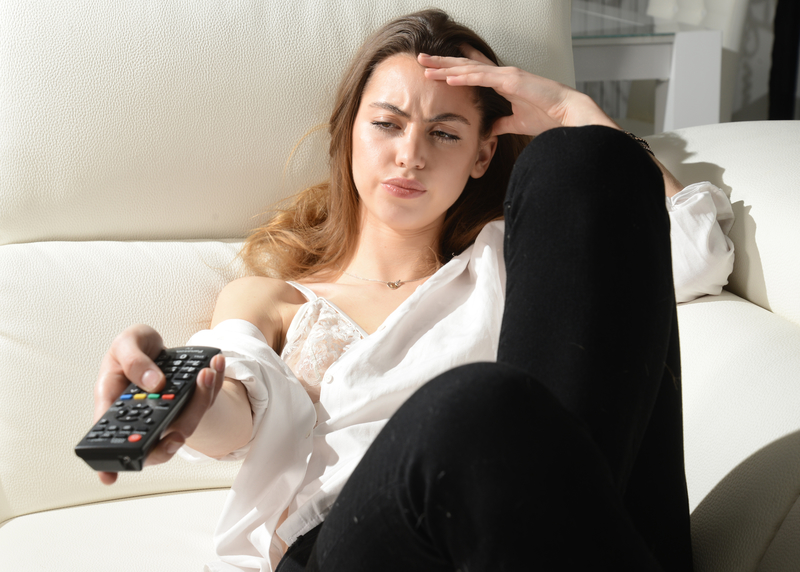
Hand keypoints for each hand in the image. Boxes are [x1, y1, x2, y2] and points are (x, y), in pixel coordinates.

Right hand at [93, 324, 225, 483]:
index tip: (110, 477)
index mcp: (115, 403)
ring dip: (201, 400)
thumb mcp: (125, 343)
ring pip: (186, 421)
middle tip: (178, 434)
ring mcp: (167, 412)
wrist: (153, 341)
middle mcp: (142, 415)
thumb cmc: (132, 347)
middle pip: (156, 442)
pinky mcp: (188, 403)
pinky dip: (213, 383)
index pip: (111, 439)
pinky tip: (216, 364)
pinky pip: (203, 400)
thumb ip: (133, 362)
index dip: (109, 462)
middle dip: (171, 441)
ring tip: (206, 374)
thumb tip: (153, 385)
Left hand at [420, 48, 618, 136]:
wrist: (567, 115)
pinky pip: (483, 78)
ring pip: (470, 69)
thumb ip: (501, 124)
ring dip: (446, 67)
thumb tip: (488, 130)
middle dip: (442, 63)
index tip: (436, 67)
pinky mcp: (512, 81)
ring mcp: (506, 75)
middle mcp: (502, 75)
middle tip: (421, 60)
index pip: (473, 72)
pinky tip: (448, 77)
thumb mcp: (516, 123)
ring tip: (426, 66)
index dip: (454, 69)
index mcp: (503, 83)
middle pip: (466, 66)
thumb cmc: (547, 117)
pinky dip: (465, 77)